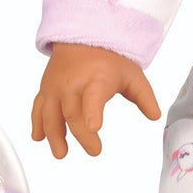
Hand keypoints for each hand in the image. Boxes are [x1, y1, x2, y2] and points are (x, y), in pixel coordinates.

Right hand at [31, 42, 161, 158]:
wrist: (83, 38)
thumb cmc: (110, 60)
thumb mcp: (132, 75)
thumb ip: (144, 97)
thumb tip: (155, 117)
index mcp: (97, 78)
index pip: (93, 96)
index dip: (93, 112)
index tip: (95, 128)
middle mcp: (72, 83)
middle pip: (72, 111)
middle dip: (81, 134)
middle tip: (95, 151)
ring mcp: (55, 87)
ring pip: (50, 113)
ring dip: (54, 135)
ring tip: (61, 154)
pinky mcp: (45, 90)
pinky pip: (37, 108)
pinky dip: (37, 123)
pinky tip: (39, 138)